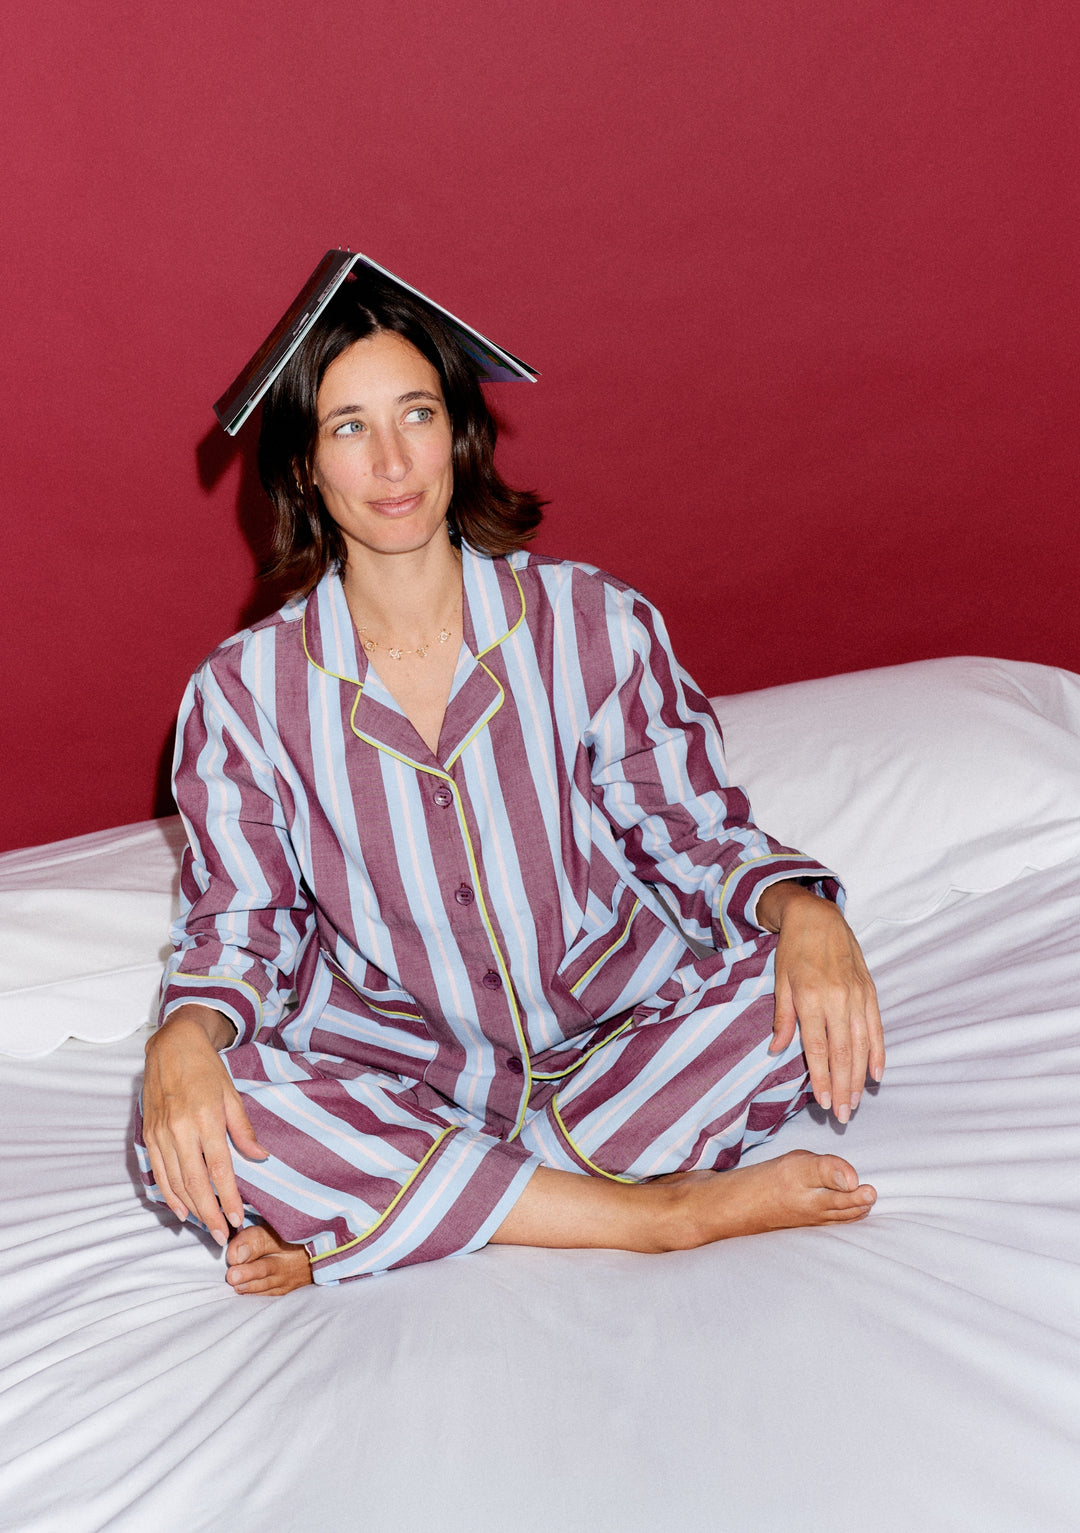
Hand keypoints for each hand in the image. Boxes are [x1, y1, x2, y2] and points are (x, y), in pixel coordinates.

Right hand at [141, 1005, 266, 1245]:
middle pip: (196, 1183)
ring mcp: (161, 1134)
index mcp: (206, 1119)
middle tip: (221, 1236)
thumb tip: (260, 1158)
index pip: (220, 1169)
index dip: (229, 1198)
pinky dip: (169, 1195)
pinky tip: (180, 1209)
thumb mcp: (232, 1095)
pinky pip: (159, 1173)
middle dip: (209, 1214)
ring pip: (175, 1183)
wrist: (171, 1046)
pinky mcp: (149, 1135)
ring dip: (191, 1209)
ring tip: (206, 1227)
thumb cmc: (206, 1069)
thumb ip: (244, 1130)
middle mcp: (180, 1130)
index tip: (238, 1218)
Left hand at [757, 882, 883, 1122]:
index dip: (821, 1077)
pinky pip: (876, 1026)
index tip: (823, 1102)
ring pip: (862, 1044)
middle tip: (844, 1115)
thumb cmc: (793, 950)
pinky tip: (876, 1074)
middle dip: (843, 1086)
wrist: (817, 916)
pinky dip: (878, 1052)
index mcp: (810, 997)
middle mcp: (837, 998)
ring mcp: (856, 995)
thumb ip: (782, 1017)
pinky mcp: (869, 990)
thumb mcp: (779, 981)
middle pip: (843, 1052)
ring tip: (857, 1101)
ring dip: (860, 1076)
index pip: (817, 1047)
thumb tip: (777, 1050)